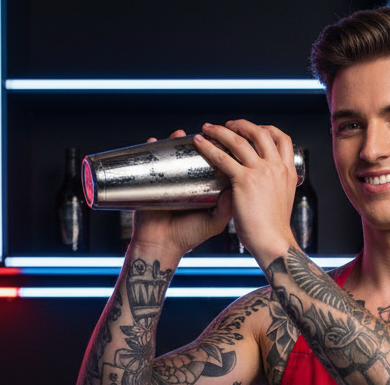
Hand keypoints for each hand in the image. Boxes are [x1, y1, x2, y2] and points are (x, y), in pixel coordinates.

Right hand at [130, 129, 233, 258]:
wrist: (160, 244)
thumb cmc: (188, 236)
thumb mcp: (213, 223)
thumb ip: (226, 208)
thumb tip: (238, 184)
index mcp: (205, 190)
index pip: (214, 166)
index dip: (219, 154)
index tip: (224, 144)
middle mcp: (189, 182)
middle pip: (195, 155)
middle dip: (199, 143)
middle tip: (202, 135)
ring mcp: (170, 179)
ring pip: (174, 154)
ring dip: (177, 141)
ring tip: (181, 135)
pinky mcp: (151, 179)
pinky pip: (151, 159)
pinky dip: (153, 147)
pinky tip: (156, 141)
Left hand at [192, 119, 298, 265]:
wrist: (272, 242)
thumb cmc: (273, 229)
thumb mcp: (282, 201)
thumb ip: (274, 187)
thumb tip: (264, 184)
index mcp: (287, 172)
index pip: (283, 139)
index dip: (267, 130)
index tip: (255, 130)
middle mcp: (276, 167)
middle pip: (261, 133)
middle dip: (243, 125)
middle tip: (229, 126)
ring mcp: (261, 172)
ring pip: (240, 140)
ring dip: (222, 130)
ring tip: (209, 128)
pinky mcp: (245, 180)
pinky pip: (223, 157)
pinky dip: (209, 147)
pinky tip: (200, 143)